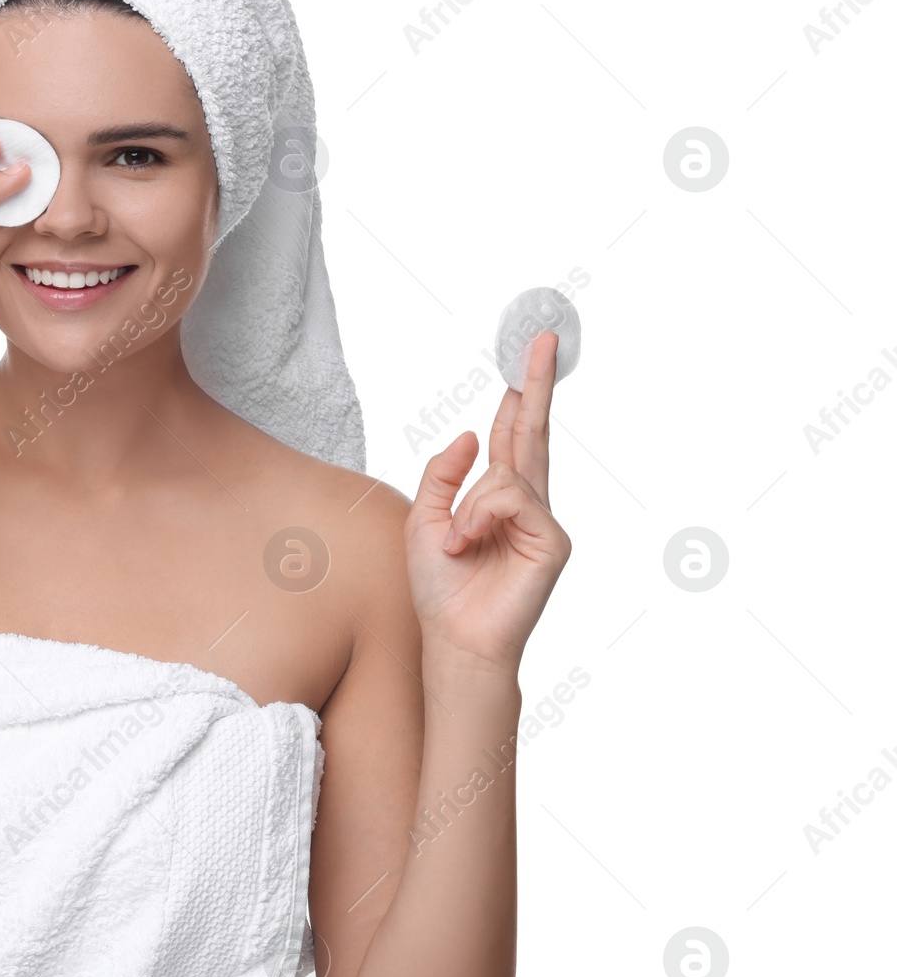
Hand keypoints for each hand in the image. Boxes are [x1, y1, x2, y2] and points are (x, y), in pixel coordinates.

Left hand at [404, 331, 572, 673]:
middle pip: (533, 431)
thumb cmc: (440, 587)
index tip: (529, 354)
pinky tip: (464, 544)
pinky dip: (479, 518)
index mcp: (498, 495)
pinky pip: (512, 499)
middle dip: (536, 383)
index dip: (520, 394)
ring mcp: (543, 521)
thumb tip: (473, 433)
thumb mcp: (424, 518)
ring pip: (507, 474)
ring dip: (469, 507)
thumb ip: (444, 473)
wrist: (452, 639)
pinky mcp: (552, 541)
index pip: (513, 434)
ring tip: (454, 544)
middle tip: (543, 338)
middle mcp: (526, 503)